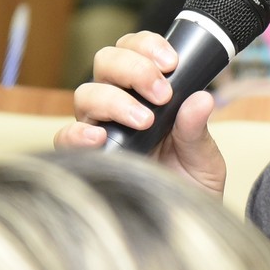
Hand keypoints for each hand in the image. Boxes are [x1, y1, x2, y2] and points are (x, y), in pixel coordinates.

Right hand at [55, 32, 226, 197]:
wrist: (183, 224)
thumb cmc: (191, 185)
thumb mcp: (204, 158)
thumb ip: (198, 129)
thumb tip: (202, 99)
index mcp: (147, 92)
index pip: (134, 49)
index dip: (147, 45)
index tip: (172, 61)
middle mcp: (119, 105)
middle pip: (105, 62)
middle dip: (133, 68)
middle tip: (162, 93)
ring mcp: (100, 130)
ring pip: (86, 94)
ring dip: (114, 99)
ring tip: (144, 121)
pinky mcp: (87, 158)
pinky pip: (65, 138)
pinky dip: (77, 134)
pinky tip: (99, 137)